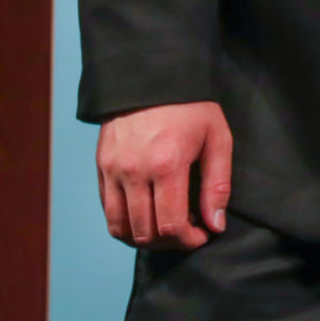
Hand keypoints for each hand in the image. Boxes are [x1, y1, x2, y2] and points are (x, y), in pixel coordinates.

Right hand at [98, 101, 232, 250]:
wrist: (152, 77)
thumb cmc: (191, 107)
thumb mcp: (217, 138)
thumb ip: (218, 185)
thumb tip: (215, 224)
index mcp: (167, 164)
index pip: (170, 225)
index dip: (188, 241)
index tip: (201, 235)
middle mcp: (135, 171)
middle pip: (144, 232)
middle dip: (169, 243)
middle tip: (186, 232)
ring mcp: (113, 169)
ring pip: (120, 227)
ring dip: (143, 238)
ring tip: (165, 228)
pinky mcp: (101, 166)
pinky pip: (108, 210)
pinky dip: (125, 223)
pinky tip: (146, 214)